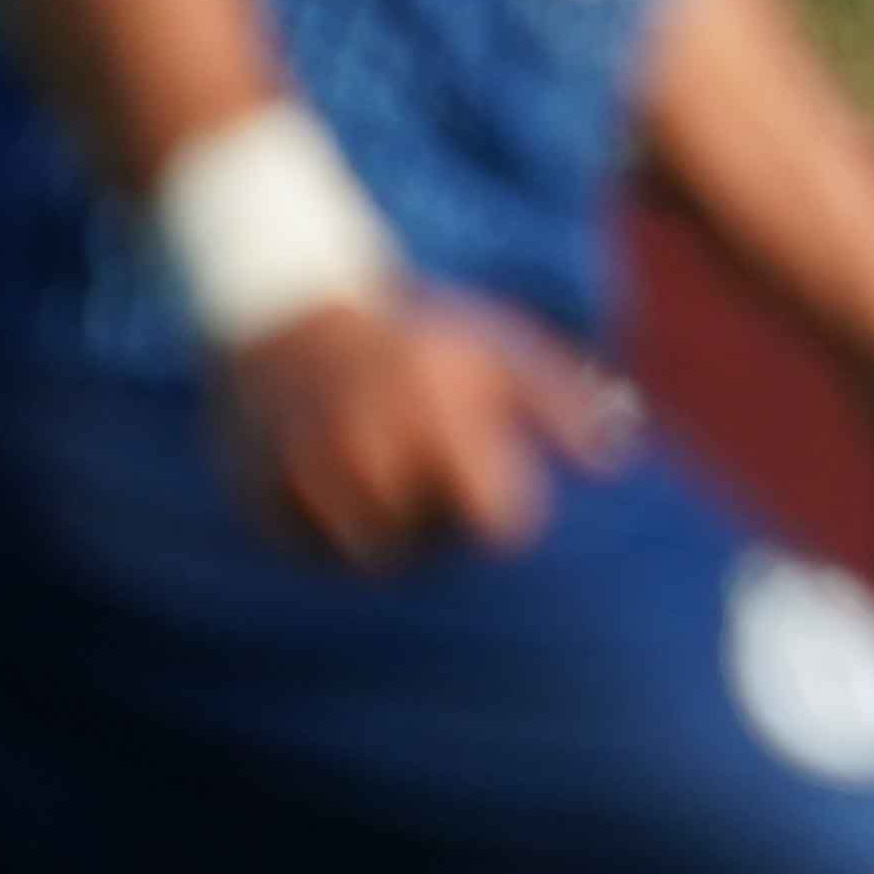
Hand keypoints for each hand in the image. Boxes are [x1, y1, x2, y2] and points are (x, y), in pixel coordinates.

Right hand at [218, 293, 635, 565]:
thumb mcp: (499, 353)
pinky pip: (313, 551)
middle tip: (430, 472)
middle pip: (432, 549)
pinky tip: (341, 489)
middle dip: (444, 525)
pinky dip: (332, 536)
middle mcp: (366, 444)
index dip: (504, 516)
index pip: (496, 523)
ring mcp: (305, 469)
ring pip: (370, 557)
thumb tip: (612, 465)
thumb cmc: (418, 341)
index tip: (498, 494)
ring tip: (389, 481)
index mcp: (437, 410)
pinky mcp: (261, 492)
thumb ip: (563, 405)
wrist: (287, 316)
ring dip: (390, 536)